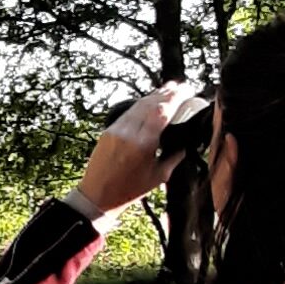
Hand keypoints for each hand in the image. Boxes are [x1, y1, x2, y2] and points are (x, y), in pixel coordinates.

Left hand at [77, 83, 209, 216]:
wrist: (97, 196)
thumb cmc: (129, 190)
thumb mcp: (159, 176)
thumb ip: (174, 156)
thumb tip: (187, 143)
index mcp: (143, 143)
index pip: (161, 111)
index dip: (175, 98)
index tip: (187, 90)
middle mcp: (128, 132)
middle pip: (150, 103)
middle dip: (166, 93)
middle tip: (181, 87)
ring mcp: (116, 129)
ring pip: (137, 105)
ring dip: (154, 95)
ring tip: (168, 89)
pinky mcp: (108, 131)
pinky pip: (127, 112)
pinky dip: (140, 105)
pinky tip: (149, 102)